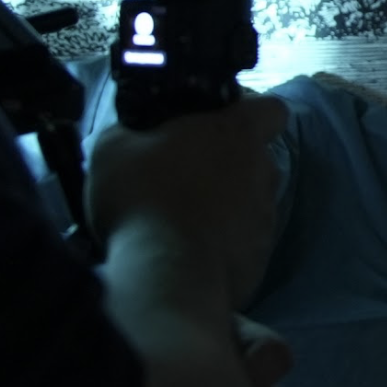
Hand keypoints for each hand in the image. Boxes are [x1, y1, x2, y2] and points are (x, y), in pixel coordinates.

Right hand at [87, 91, 287, 305]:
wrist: (166, 278)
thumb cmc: (143, 197)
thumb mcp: (115, 148)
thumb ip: (134, 132)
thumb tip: (135, 136)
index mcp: (239, 132)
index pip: (270, 109)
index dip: (248, 112)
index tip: (218, 122)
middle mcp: (264, 170)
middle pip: (257, 158)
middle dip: (228, 164)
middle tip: (186, 176)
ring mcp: (267, 216)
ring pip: (252, 201)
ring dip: (226, 205)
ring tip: (184, 221)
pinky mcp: (261, 257)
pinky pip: (245, 241)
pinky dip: (224, 243)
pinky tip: (190, 253)